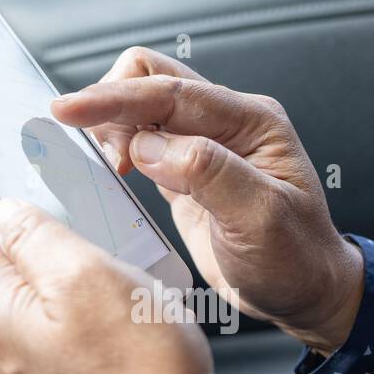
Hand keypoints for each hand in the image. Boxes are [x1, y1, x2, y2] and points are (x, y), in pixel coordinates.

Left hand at [0, 198, 222, 373]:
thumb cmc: (140, 372)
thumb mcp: (87, 275)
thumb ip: (37, 236)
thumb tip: (5, 211)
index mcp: (3, 316)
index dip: (5, 204)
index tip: (30, 183)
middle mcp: (9, 352)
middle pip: (14, 274)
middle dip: (47, 242)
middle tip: (90, 224)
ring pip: (45, 306)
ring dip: (76, 280)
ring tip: (118, 269)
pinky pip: (70, 338)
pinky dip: (92, 315)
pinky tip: (126, 315)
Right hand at [51, 46, 363, 354]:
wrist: (304, 294)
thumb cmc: (295, 260)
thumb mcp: (260, 219)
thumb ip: (208, 173)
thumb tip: (149, 145)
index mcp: (252, 121)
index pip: (171, 90)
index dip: (115, 98)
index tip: (69, 109)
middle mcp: (228, 124)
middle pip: (152, 79)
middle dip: (113, 105)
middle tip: (105, 155)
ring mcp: (205, 145)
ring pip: (141, 108)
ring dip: (113, 127)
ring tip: (113, 169)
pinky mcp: (185, 172)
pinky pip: (141, 141)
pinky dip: (117, 148)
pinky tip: (113, 173)